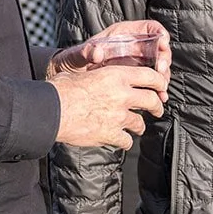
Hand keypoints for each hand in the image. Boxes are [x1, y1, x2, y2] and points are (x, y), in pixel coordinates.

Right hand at [49, 21, 171, 148]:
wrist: (51, 110)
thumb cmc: (61, 89)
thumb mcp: (84, 72)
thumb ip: (101, 75)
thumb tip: (102, 75)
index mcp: (116, 75)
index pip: (150, 76)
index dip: (159, 82)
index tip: (161, 87)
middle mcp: (121, 95)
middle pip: (152, 100)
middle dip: (157, 106)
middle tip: (157, 110)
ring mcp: (118, 116)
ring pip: (140, 123)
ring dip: (139, 126)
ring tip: (136, 127)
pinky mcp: (111, 134)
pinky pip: (126, 140)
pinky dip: (125, 141)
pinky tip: (121, 140)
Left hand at [50, 20, 171, 88]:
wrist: (72, 79)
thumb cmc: (74, 61)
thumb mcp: (78, 55)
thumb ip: (86, 52)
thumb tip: (97, 53)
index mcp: (123, 34)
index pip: (149, 28)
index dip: (159, 33)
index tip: (163, 42)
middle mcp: (133, 47)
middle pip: (158, 48)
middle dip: (163, 58)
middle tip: (161, 69)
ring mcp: (136, 62)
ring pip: (158, 66)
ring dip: (163, 76)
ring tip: (161, 88)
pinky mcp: (135, 77)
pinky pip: (151, 81)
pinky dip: (157, 88)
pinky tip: (160, 96)